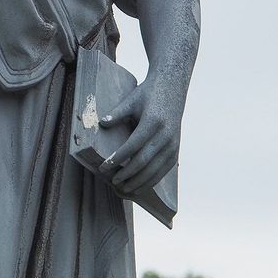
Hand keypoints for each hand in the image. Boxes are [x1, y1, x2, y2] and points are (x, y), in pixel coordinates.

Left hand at [99, 74, 183, 194]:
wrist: (172, 89)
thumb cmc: (148, 94)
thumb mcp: (131, 99)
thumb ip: (117, 113)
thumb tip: (101, 123)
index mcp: (153, 122)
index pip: (133, 146)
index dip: (118, 158)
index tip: (104, 166)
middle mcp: (165, 135)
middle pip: (144, 162)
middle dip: (127, 174)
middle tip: (113, 181)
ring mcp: (172, 144)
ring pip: (155, 170)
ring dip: (139, 182)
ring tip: (125, 188)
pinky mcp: (176, 150)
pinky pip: (164, 170)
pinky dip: (151, 180)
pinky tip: (140, 185)